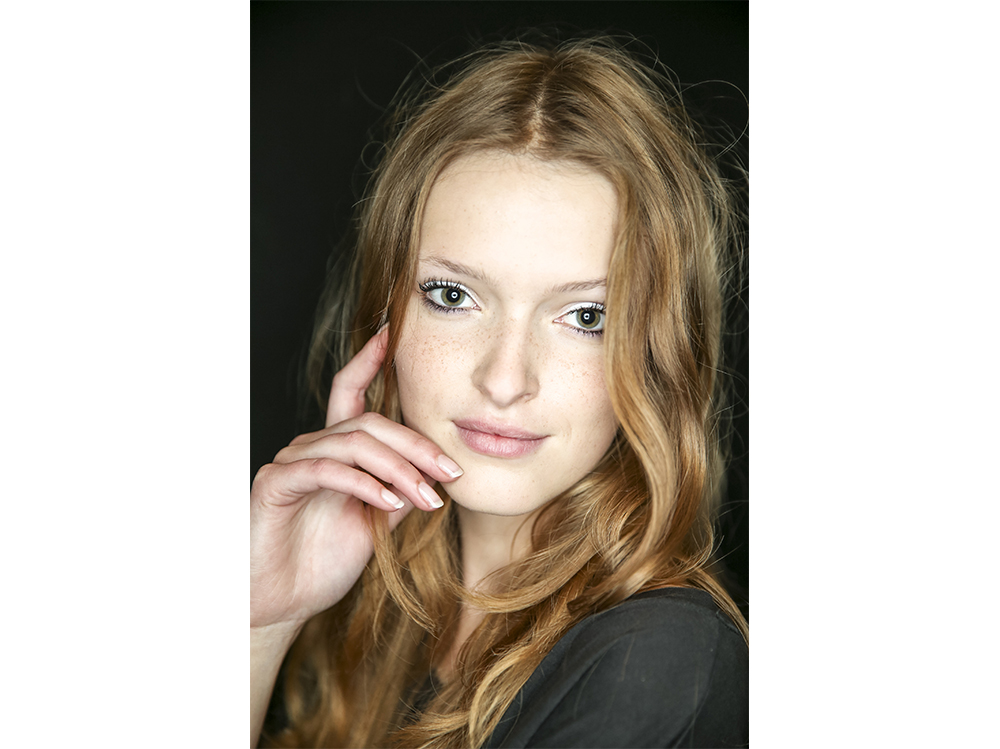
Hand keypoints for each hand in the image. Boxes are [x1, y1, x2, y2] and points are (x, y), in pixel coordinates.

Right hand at [250, 327, 462, 630]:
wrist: (275, 603)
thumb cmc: (320, 564)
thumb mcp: (374, 526)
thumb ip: (398, 495)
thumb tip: (433, 477)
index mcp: (334, 451)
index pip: (352, 392)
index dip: (370, 359)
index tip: (396, 332)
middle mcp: (311, 447)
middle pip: (368, 421)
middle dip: (416, 444)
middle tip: (451, 471)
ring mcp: (291, 462)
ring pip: (354, 442)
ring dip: (399, 468)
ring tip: (428, 496)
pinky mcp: (277, 483)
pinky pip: (328, 471)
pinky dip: (365, 483)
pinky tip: (389, 502)